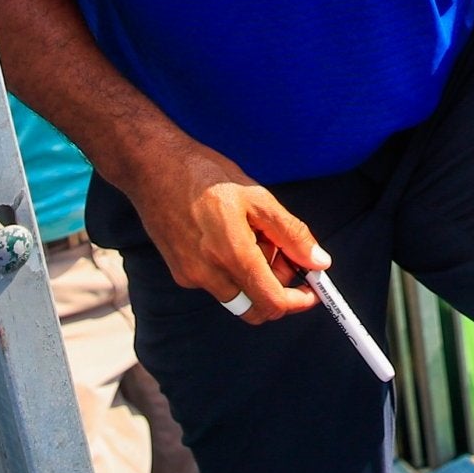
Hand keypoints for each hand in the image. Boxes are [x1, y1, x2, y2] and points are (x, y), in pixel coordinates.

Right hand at [123, 134, 323, 323]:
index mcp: (233, 255)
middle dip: (277, 290)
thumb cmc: (206, 175)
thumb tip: (320, 262)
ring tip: (253, 237)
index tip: (312, 290)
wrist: (153, 166)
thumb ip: (291, 234)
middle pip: (256, 307)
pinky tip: (229, 237)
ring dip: (253, 279)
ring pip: (236, 297)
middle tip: (282, 254)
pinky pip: (216, 284)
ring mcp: (191, 276)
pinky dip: (232, 271)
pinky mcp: (179, 272)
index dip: (299, 301)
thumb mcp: (258, 197)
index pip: (273, 303)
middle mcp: (209, 274)